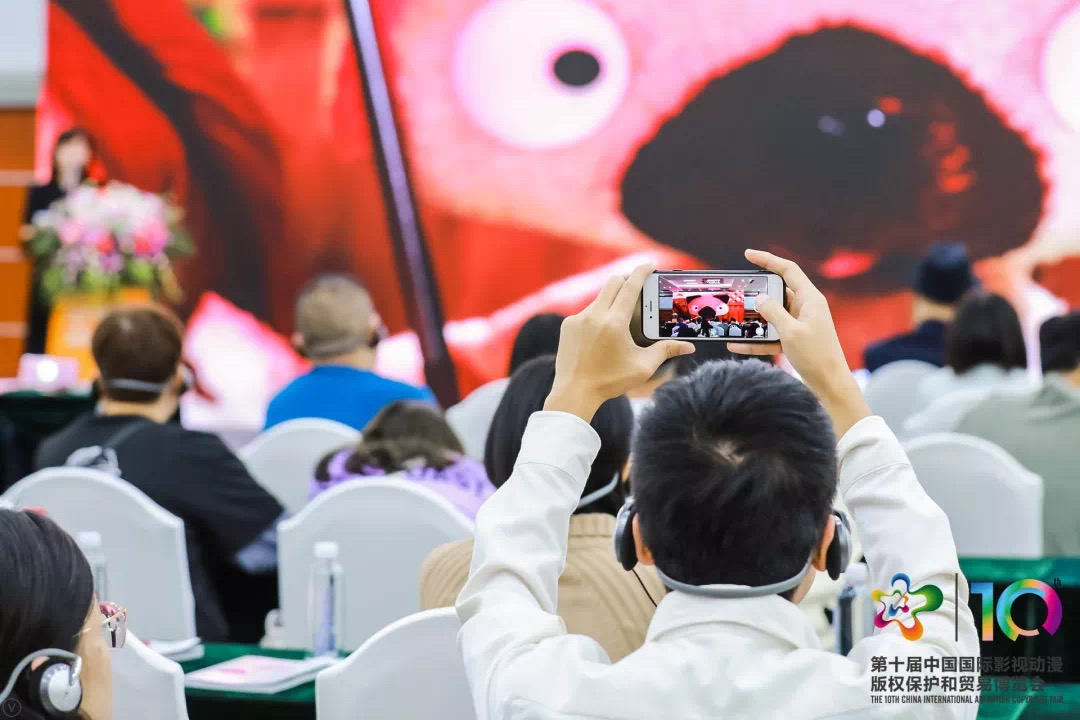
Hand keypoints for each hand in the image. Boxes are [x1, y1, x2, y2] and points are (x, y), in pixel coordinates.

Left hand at [545, 263, 693, 421]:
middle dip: (627, 279)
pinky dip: (597, 316)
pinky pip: (586, 312)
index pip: (630, 286)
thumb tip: (688, 346)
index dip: (642, 271)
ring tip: (622, 315)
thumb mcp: (642, 367)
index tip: (651, 264)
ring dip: (612, 300)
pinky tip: (602, 333)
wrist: (574, 393)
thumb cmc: (610, 381)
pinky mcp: (567, 325)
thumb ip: (665, 351)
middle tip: (638, 284)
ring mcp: (577, 319)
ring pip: (599, 299)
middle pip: (612, 283)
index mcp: (614, 322)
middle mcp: (594, 315)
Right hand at [728, 249, 868, 437]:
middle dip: (756, 294)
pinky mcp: (794, 340)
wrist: (830, 385)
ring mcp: (800, 324)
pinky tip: (736, 345)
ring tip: (733, 319)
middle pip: (777, 293)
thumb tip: (759, 299)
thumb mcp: (791, 332)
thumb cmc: (816, 356)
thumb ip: (773, 312)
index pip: (788, 270)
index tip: (748, 254)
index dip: (768, 260)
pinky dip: (756, 340)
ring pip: (772, 315)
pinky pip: (771, 335)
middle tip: (736, 293)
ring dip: (754, 319)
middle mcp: (806, 308)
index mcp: (810, 299)